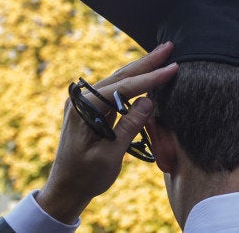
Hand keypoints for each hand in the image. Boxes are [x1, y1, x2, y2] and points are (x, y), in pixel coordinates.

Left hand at [36, 42, 177, 223]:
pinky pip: (116, 91)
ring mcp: (86, 103)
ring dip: (141, 69)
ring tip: (162, 56)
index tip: (172, 68)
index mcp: (83, 109)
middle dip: (146, 62)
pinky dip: (134, 82)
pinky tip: (146, 74)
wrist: (66, 190)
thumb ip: (128, 127)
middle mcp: (82, 100)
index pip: (122, 88)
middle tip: (168, 47)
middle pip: (120, 76)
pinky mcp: (92, 110)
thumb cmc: (86, 177)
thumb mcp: (109, 156)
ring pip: (119, 80)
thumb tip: (149, 101)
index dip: (150, 78)